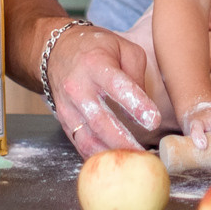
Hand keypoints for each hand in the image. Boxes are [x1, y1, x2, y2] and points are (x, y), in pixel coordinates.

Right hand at [46, 23, 163, 158]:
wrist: (57, 52)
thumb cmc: (97, 49)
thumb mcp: (123, 47)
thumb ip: (137, 73)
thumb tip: (144, 106)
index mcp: (96, 65)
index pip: (116, 85)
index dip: (135, 104)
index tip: (153, 121)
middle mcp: (78, 88)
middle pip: (100, 120)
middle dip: (123, 140)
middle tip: (144, 154)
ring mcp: (68, 107)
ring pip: (87, 138)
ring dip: (110, 153)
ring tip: (133, 162)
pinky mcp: (64, 122)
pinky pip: (80, 144)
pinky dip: (97, 156)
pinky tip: (115, 162)